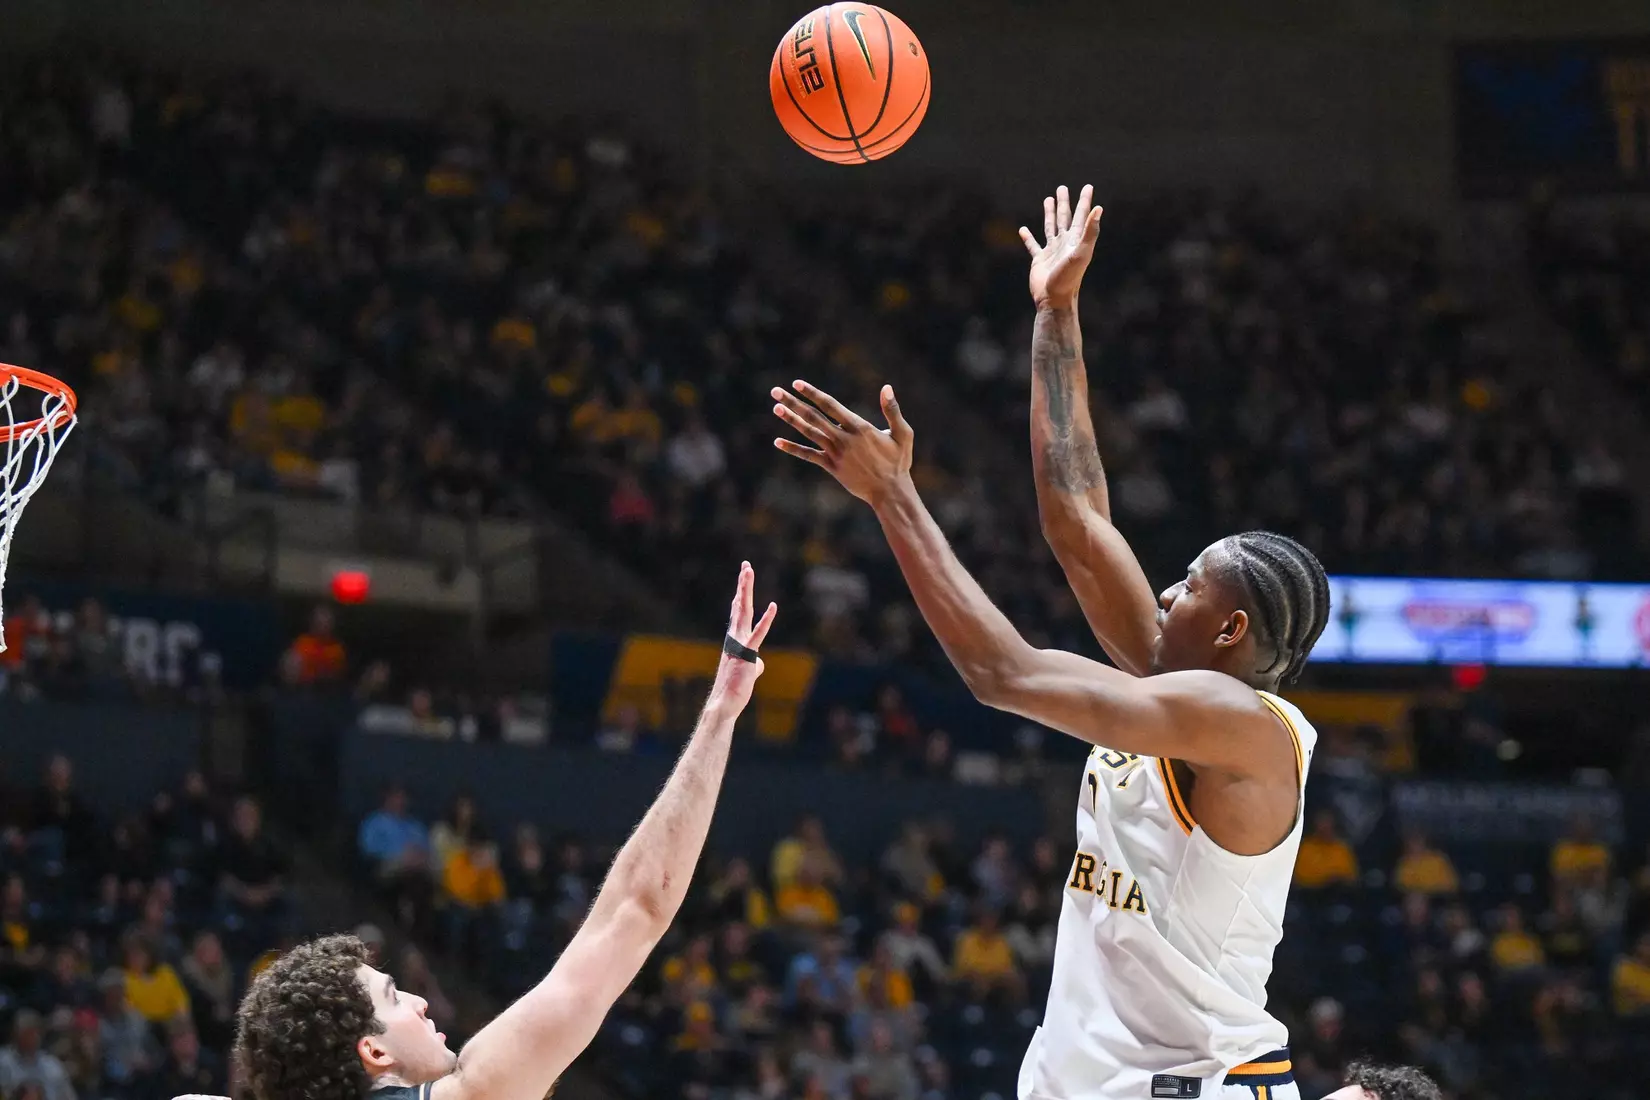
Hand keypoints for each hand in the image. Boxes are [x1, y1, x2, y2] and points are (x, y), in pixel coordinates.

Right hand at [712, 561, 777, 705]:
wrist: (725, 703)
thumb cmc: (735, 688)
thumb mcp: (748, 671)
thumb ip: (754, 663)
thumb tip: (759, 663)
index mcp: (735, 639)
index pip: (738, 611)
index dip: (741, 593)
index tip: (742, 577)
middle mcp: (735, 638)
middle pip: (741, 605)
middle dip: (743, 584)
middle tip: (746, 565)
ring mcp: (740, 644)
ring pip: (744, 612)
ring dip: (746, 590)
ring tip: (747, 572)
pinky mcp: (747, 655)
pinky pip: (758, 634)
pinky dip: (766, 620)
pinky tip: (773, 606)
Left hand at [772, 380, 912, 505]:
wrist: (890, 491)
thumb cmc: (898, 461)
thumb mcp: (903, 434)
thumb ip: (892, 411)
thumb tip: (887, 388)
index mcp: (859, 428)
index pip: (831, 406)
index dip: (813, 394)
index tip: (797, 383)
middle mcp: (844, 439)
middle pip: (813, 417)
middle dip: (793, 402)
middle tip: (775, 391)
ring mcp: (836, 454)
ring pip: (809, 433)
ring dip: (791, 420)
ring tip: (776, 407)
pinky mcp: (832, 467)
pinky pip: (809, 456)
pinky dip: (793, 449)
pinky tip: (777, 442)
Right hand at [1020, 183, 1101, 310]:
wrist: (1054, 300)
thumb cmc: (1069, 278)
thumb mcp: (1081, 253)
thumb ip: (1090, 231)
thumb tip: (1099, 208)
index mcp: (1076, 240)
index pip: (1081, 216)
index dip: (1085, 201)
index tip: (1088, 187)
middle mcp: (1065, 243)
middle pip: (1065, 218)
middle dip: (1064, 203)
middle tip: (1062, 188)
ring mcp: (1052, 251)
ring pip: (1050, 227)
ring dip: (1049, 214)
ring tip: (1047, 200)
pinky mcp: (1039, 260)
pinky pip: (1033, 245)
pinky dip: (1028, 237)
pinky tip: (1023, 230)